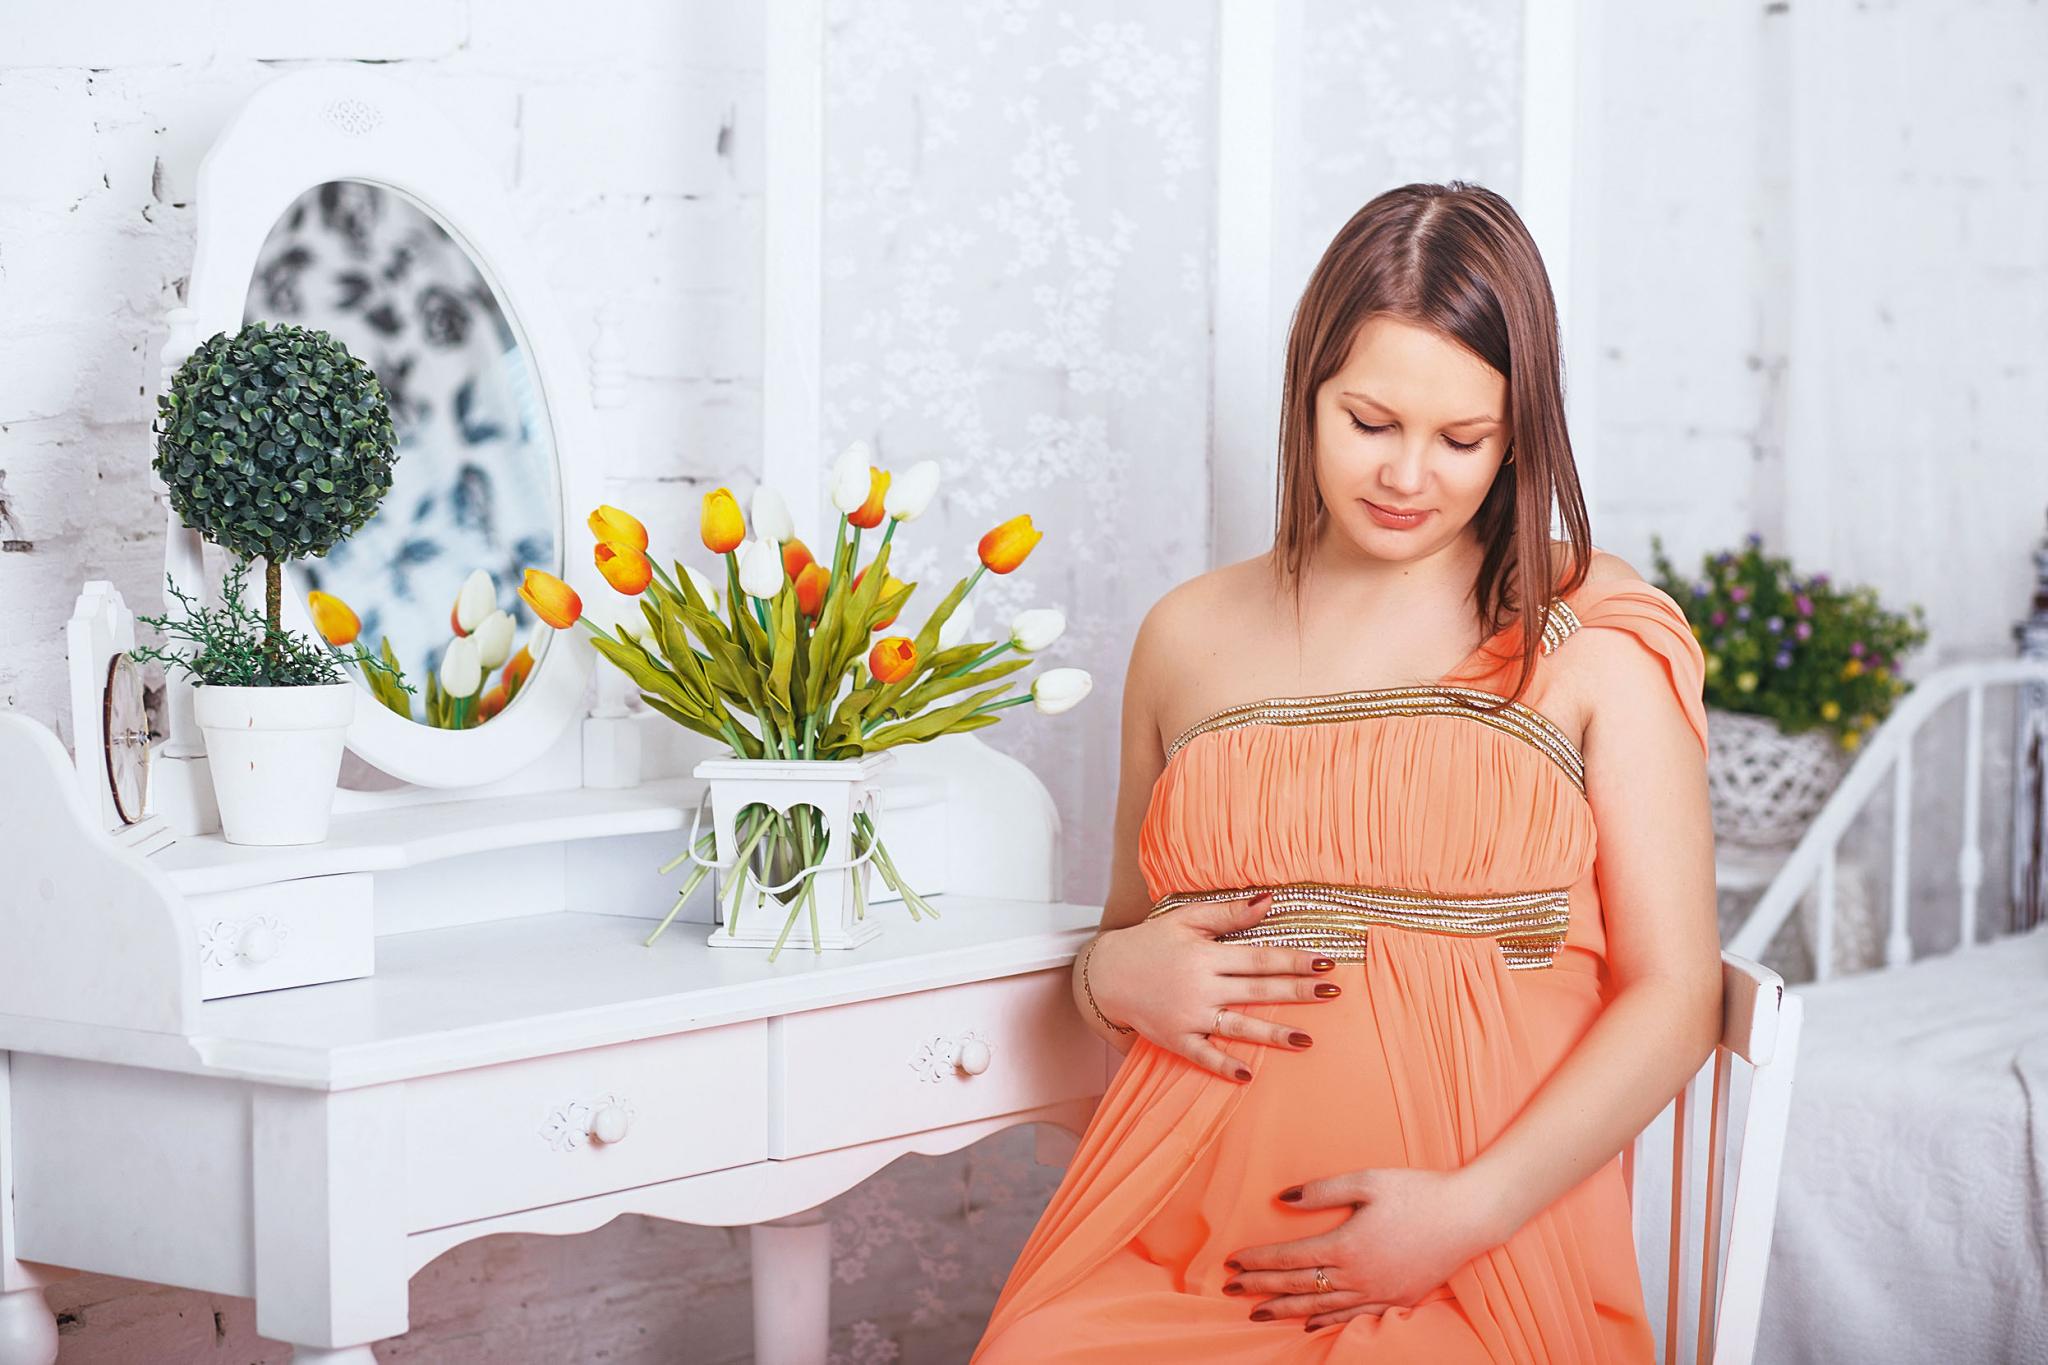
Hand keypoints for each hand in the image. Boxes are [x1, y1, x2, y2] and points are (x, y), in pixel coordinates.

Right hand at [1086, 893, 1340, 1081]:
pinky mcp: (1175, 1039)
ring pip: (1237, 1026)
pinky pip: (1203, 1055)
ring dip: (1272, 1033)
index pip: (1259, 958)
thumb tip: (1269, 900)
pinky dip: (1224, 1065)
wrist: (1104, 974)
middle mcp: (1200, 987)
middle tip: (1332, 992)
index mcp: (1205, 955)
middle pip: (1257, 990)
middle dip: (1297, 991)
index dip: (1293, 959)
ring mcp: (1188, 1016)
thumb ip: (1227, 913)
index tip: (1325, 962)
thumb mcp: (1185, 919)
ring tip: (1306, 1039)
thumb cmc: (1150, 943)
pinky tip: (1249, 1075)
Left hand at [1221, 1167, 1506, 1330]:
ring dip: (1286, 1311)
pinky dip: (1325, 1321)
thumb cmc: (1418, 1192)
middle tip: (1230, 1289)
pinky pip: (1352, 1316)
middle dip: (1261, 1288)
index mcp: (1345, 1246)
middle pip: (1298, 1286)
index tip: (1232, 1262)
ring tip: (1258, 1313)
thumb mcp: (1366, 1181)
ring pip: (1320, 1307)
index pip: (1289, 1258)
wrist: (1469, 1216)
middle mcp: (1357, 1276)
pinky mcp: (1397, 1299)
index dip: (1258, 1262)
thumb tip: (1282, 1199)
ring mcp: (1377, 1292)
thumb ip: (1321, 1191)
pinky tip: (1309, 1325)